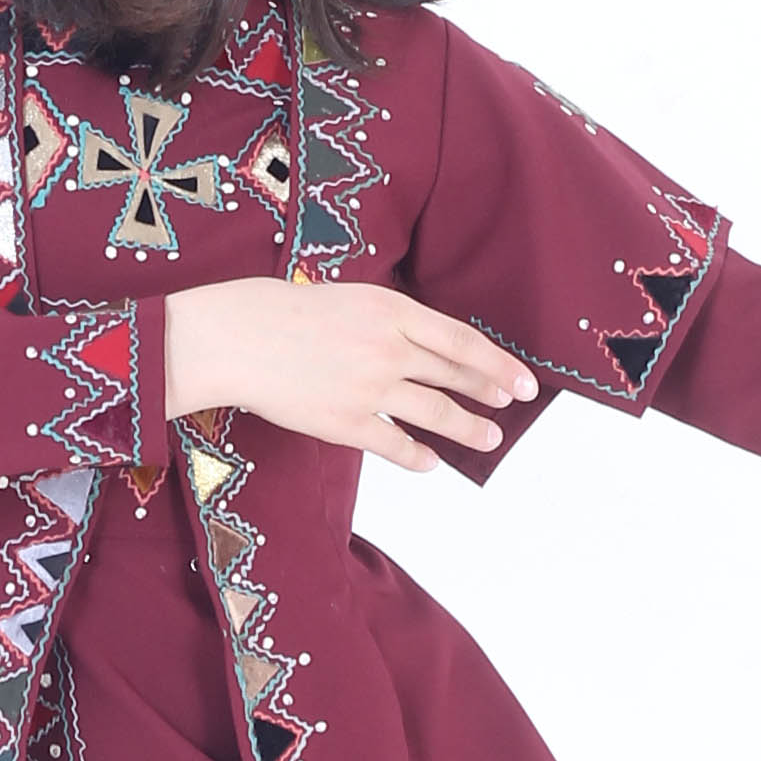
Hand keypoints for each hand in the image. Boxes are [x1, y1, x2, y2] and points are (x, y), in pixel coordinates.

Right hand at [160, 277, 541, 471]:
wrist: (238, 337)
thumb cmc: (286, 311)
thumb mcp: (353, 298)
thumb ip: (394, 319)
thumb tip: (431, 343)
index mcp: (393, 312)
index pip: (463, 343)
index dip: (499, 364)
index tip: (522, 381)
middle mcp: (389, 350)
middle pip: (456, 376)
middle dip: (490, 394)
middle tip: (510, 405)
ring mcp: (369, 390)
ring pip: (436, 413)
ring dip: (468, 429)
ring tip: (488, 438)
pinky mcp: (345, 424)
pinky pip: (396, 446)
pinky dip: (420, 457)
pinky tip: (432, 463)